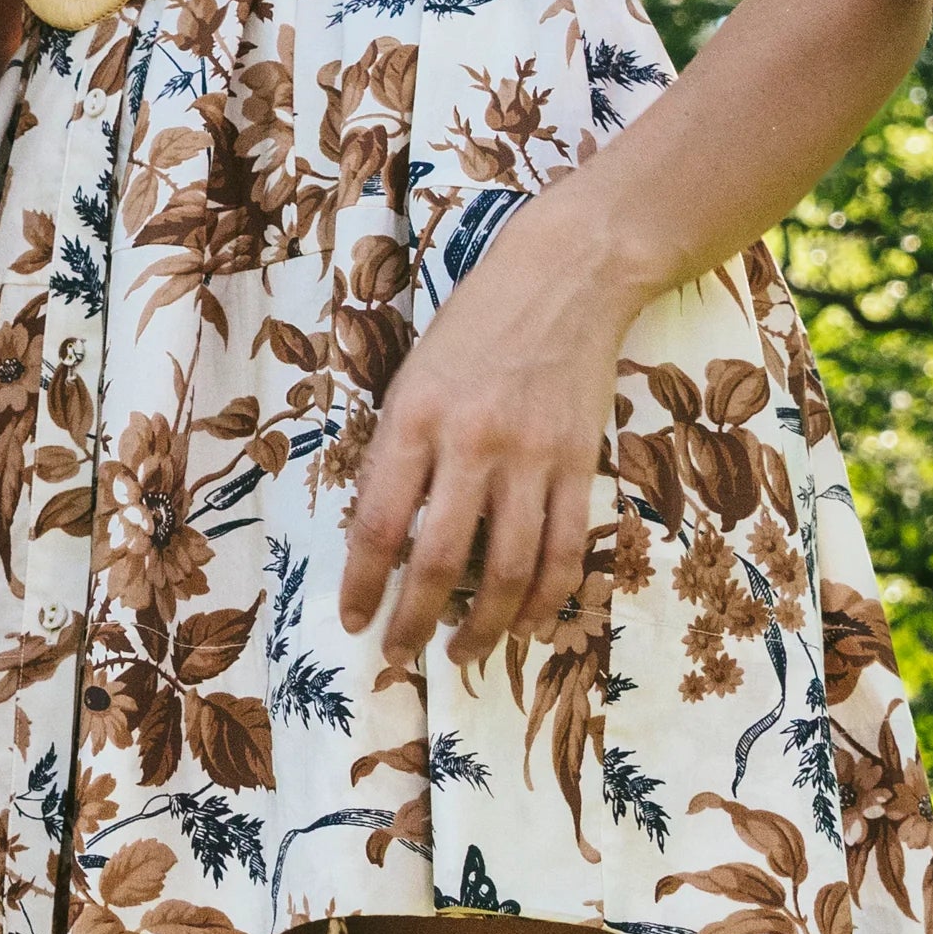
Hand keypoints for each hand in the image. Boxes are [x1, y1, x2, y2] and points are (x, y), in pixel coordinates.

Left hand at [339, 182, 642, 681]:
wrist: (566, 277)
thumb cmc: (474, 325)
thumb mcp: (413, 376)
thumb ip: (399, 451)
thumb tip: (385, 539)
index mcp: (414, 419)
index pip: (379, 524)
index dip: (363, 585)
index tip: (353, 622)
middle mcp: (471, 443)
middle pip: (440, 560)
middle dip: (414, 621)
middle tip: (398, 656)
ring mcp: (531, 456)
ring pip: (509, 569)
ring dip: (483, 625)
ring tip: (461, 655)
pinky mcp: (579, 463)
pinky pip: (564, 550)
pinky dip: (545, 599)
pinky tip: (525, 625)